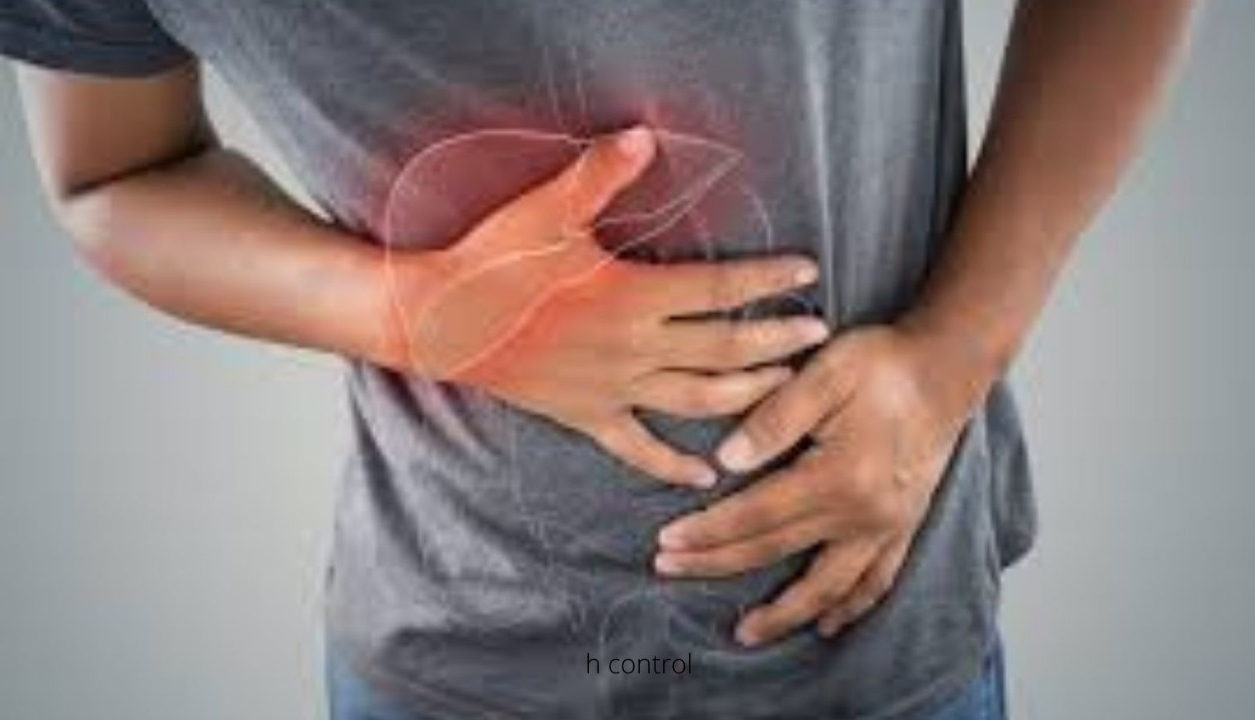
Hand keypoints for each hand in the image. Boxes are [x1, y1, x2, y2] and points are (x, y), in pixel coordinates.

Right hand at [389, 125, 828, 487]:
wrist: (435, 320)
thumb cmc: (492, 261)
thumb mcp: (545, 210)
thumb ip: (600, 174)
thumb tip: (646, 135)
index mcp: (632, 297)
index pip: (720, 290)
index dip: (768, 281)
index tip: (807, 272)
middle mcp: (633, 349)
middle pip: (725, 349)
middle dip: (777, 343)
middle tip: (819, 335)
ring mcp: (612, 389)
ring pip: (697, 401)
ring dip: (746, 396)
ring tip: (784, 388)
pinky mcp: (585, 415)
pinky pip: (639, 449)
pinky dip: (674, 466)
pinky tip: (706, 476)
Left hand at [653, 325, 991, 643]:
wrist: (947, 368)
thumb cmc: (883, 363)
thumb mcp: (826, 372)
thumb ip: (774, 417)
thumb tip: (725, 461)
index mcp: (840, 476)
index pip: (756, 514)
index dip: (708, 530)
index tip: (667, 541)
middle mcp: (864, 513)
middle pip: (777, 550)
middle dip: (718, 563)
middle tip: (668, 570)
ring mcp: (888, 526)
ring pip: (828, 585)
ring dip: (784, 613)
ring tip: (745, 633)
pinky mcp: (904, 526)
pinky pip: (876, 581)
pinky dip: (850, 607)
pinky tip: (827, 624)